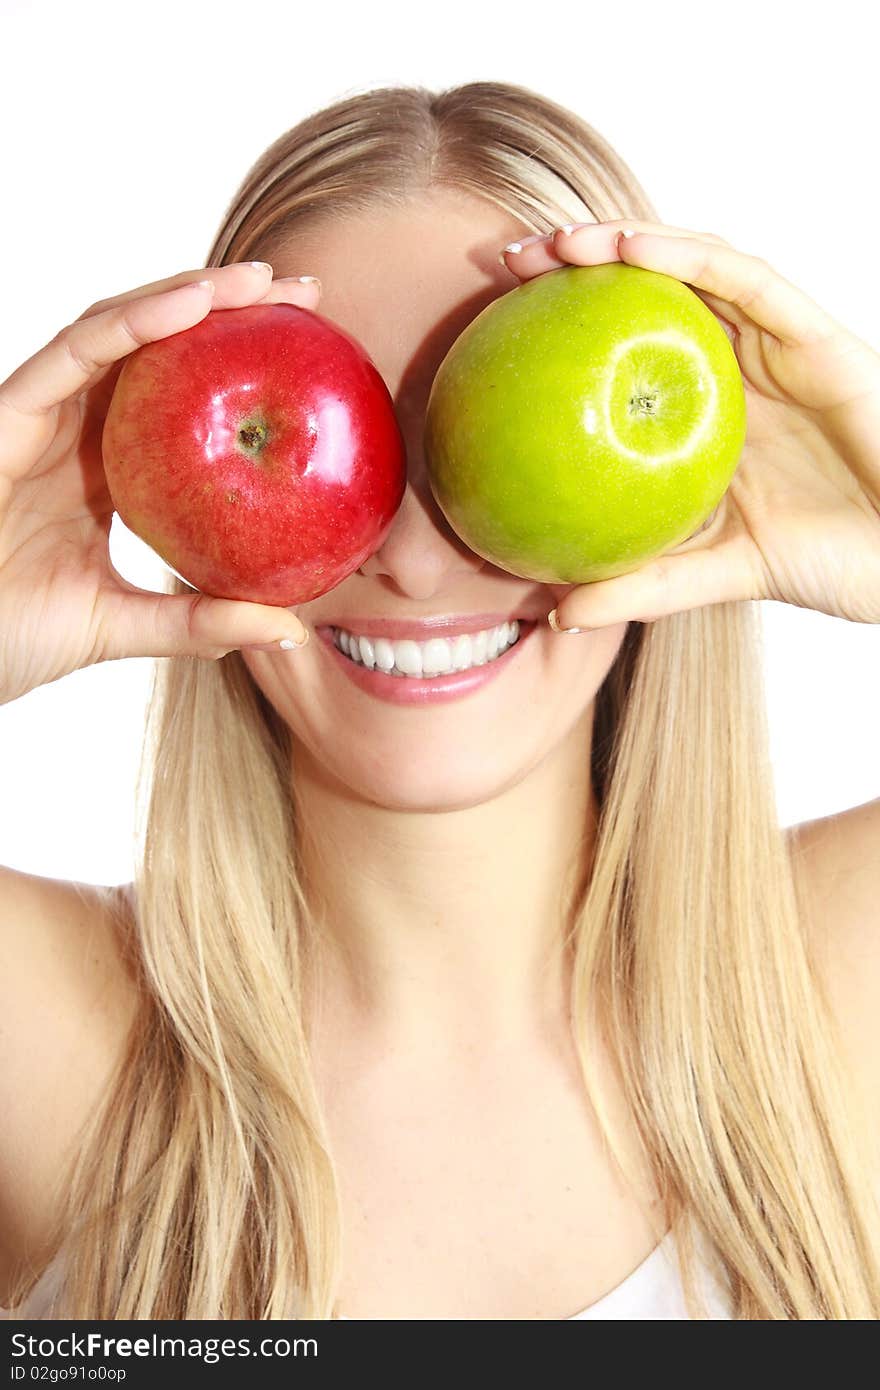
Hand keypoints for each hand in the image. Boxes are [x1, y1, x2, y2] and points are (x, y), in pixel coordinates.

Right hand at [0, 263, 318, 704]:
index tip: (314, 355)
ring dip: (190, 294)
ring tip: (261, 281)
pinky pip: (76, 351)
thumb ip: (200, 621)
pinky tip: (194, 302)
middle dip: (228, 309)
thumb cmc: (12, 639)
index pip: (179, 402)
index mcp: (104, 470)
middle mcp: (73, 430)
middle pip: (155, 348)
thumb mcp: (126, 626)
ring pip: (117, 329)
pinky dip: (134, 320)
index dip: (241, 370)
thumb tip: (292, 630)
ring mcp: (39, 414)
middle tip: (306, 294)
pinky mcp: (7, 411)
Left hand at [500, 221, 879, 629]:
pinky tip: (629, 247)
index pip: (629, 348)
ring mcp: (777, 344)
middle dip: (580, 263)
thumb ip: (646, 584)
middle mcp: (738, 366)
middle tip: (509, 262)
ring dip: (623, 241)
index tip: (497, 329)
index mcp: (711, 410)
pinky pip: (747, 280)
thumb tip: (561, 613)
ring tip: (558, 240)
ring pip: (694, 267)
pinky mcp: (816, 334)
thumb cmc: (833, 559)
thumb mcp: (719, 571)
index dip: (568, 326)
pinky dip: (687, 256)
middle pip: (652, 292)